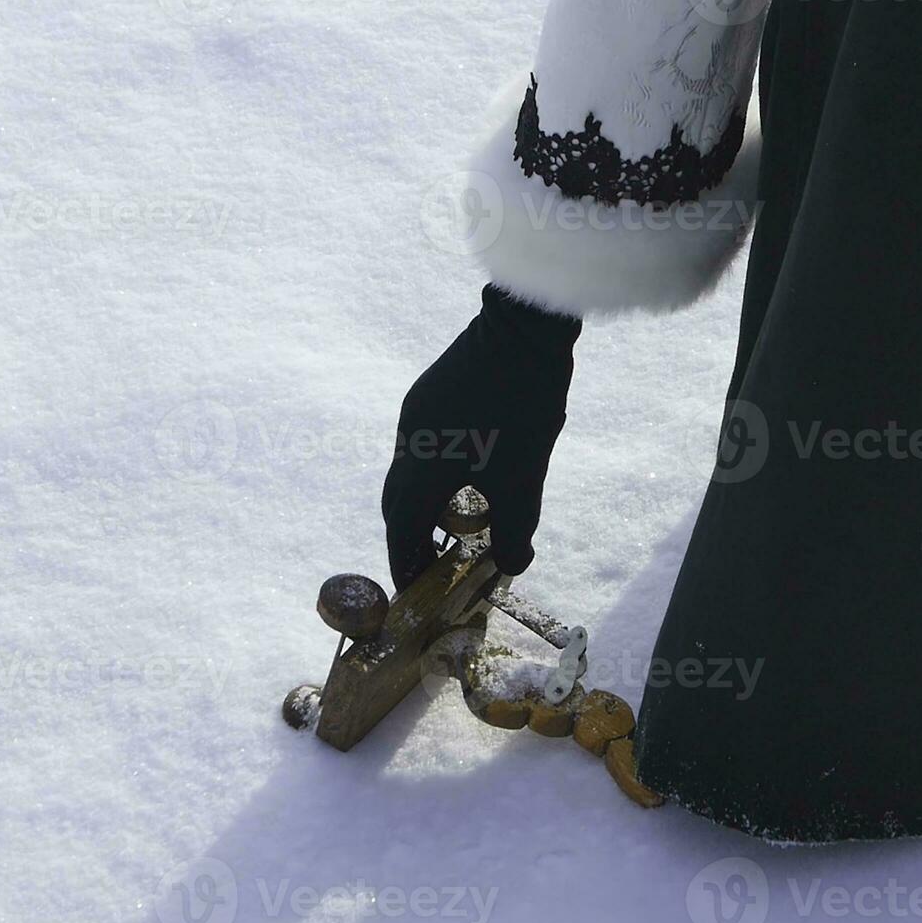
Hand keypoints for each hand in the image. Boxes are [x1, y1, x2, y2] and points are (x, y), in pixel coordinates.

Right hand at [382, 285, 581, 588]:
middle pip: (397, 504)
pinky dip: (433, 476)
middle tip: (433, 567)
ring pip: (409, 474)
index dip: (406, 565)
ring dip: (424, 505)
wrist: (521, 330)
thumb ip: (516, 527)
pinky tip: (465, 479)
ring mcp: (415, 415)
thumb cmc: (521, 408)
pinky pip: (420, 449)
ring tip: (454, 528)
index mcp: (421, 468)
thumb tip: (513, 566)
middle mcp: (407, 443)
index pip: (402, 531)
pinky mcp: (428, 396)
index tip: (415, 592)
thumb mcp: (523, 477)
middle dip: (411, 540)